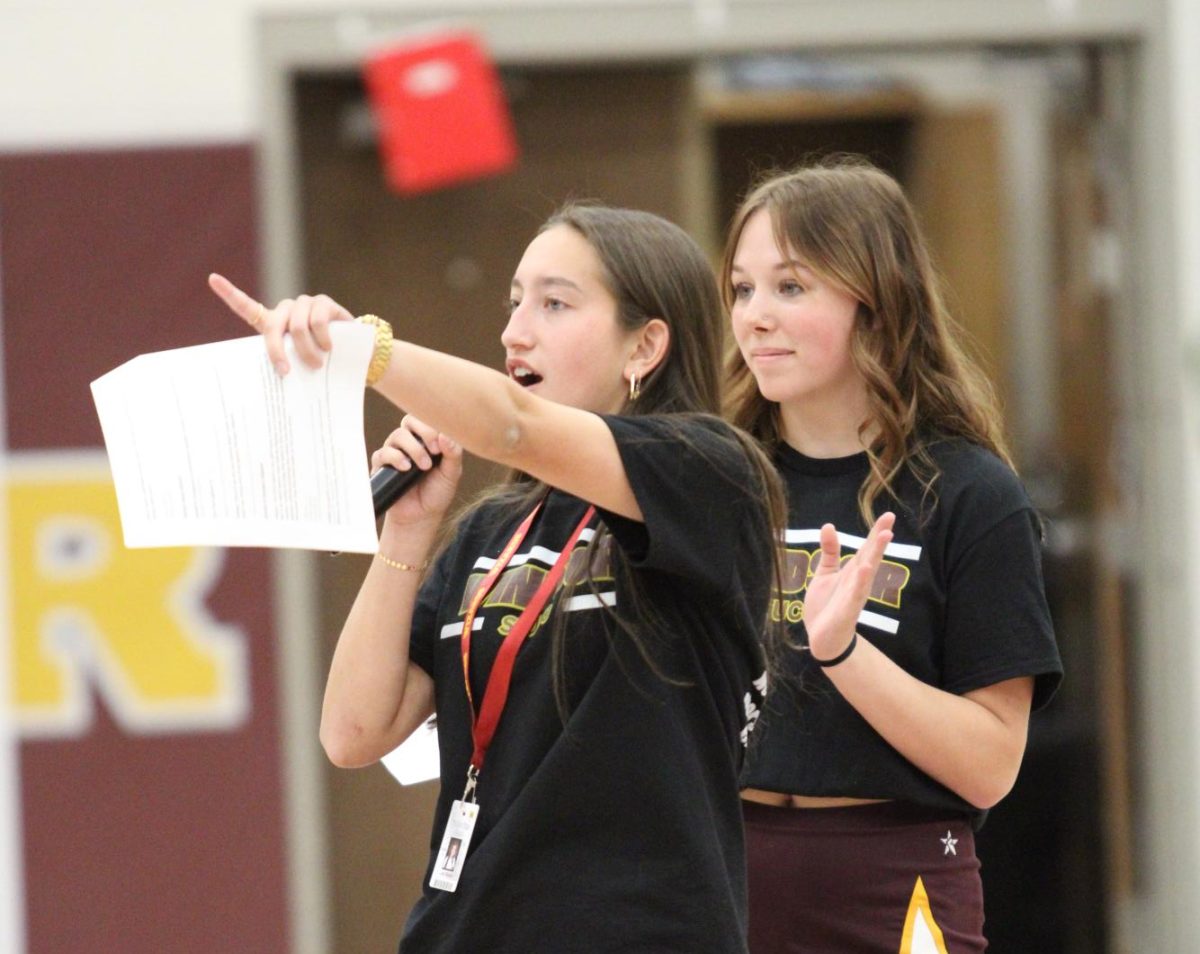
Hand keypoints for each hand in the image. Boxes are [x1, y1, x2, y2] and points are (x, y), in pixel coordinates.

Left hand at [208, 272, 354, 375]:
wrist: (352, 355)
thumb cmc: (320, 361)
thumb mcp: (298, 363)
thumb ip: (287, 362)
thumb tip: (279, 378)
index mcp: (274, 323)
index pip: (247, 306)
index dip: (229, 293)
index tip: (212, 278)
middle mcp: (286, 309)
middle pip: (274, 327)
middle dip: (278, 352)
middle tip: (287, 372)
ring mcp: (305, 303)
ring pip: (298, 327)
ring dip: (307, 351)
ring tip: (317, 364)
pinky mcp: (323, 302)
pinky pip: (318, 322)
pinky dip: (323, 340)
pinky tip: (329, 347)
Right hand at [371, 416, 462, 524]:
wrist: (421, 516)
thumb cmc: (438, 492)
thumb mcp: (452, 473)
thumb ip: (453, 453)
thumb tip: (445, 434)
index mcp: (427, 439)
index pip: (426, 418)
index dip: (433, 426)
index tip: (441, 445)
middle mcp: (410, 442)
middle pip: (409, 421)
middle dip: (423, 433)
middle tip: (433, 452)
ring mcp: (395, 452)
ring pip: (397, 435)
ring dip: (412, 448)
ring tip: (423, 467)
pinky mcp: (383, 466)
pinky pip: (382, 453)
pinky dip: (394, 457)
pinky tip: (405, 468)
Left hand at [803, 512, 894, 661]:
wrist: (822, 638)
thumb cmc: (826, 604)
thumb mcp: (825, 573)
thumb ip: (829, 551)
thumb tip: (829, 525)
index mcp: (853, 571)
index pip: (867, 548)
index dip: (876, 532)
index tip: (888, 515)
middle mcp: (858, 581)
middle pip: (870, 556)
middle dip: (879, 538)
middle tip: (890, 519)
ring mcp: (854, 595)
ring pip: (867, 572)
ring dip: (875, 555)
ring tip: (884, 536)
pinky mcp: (847, 610)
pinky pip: (855, 595)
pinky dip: (860, 582)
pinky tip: (865, 569)